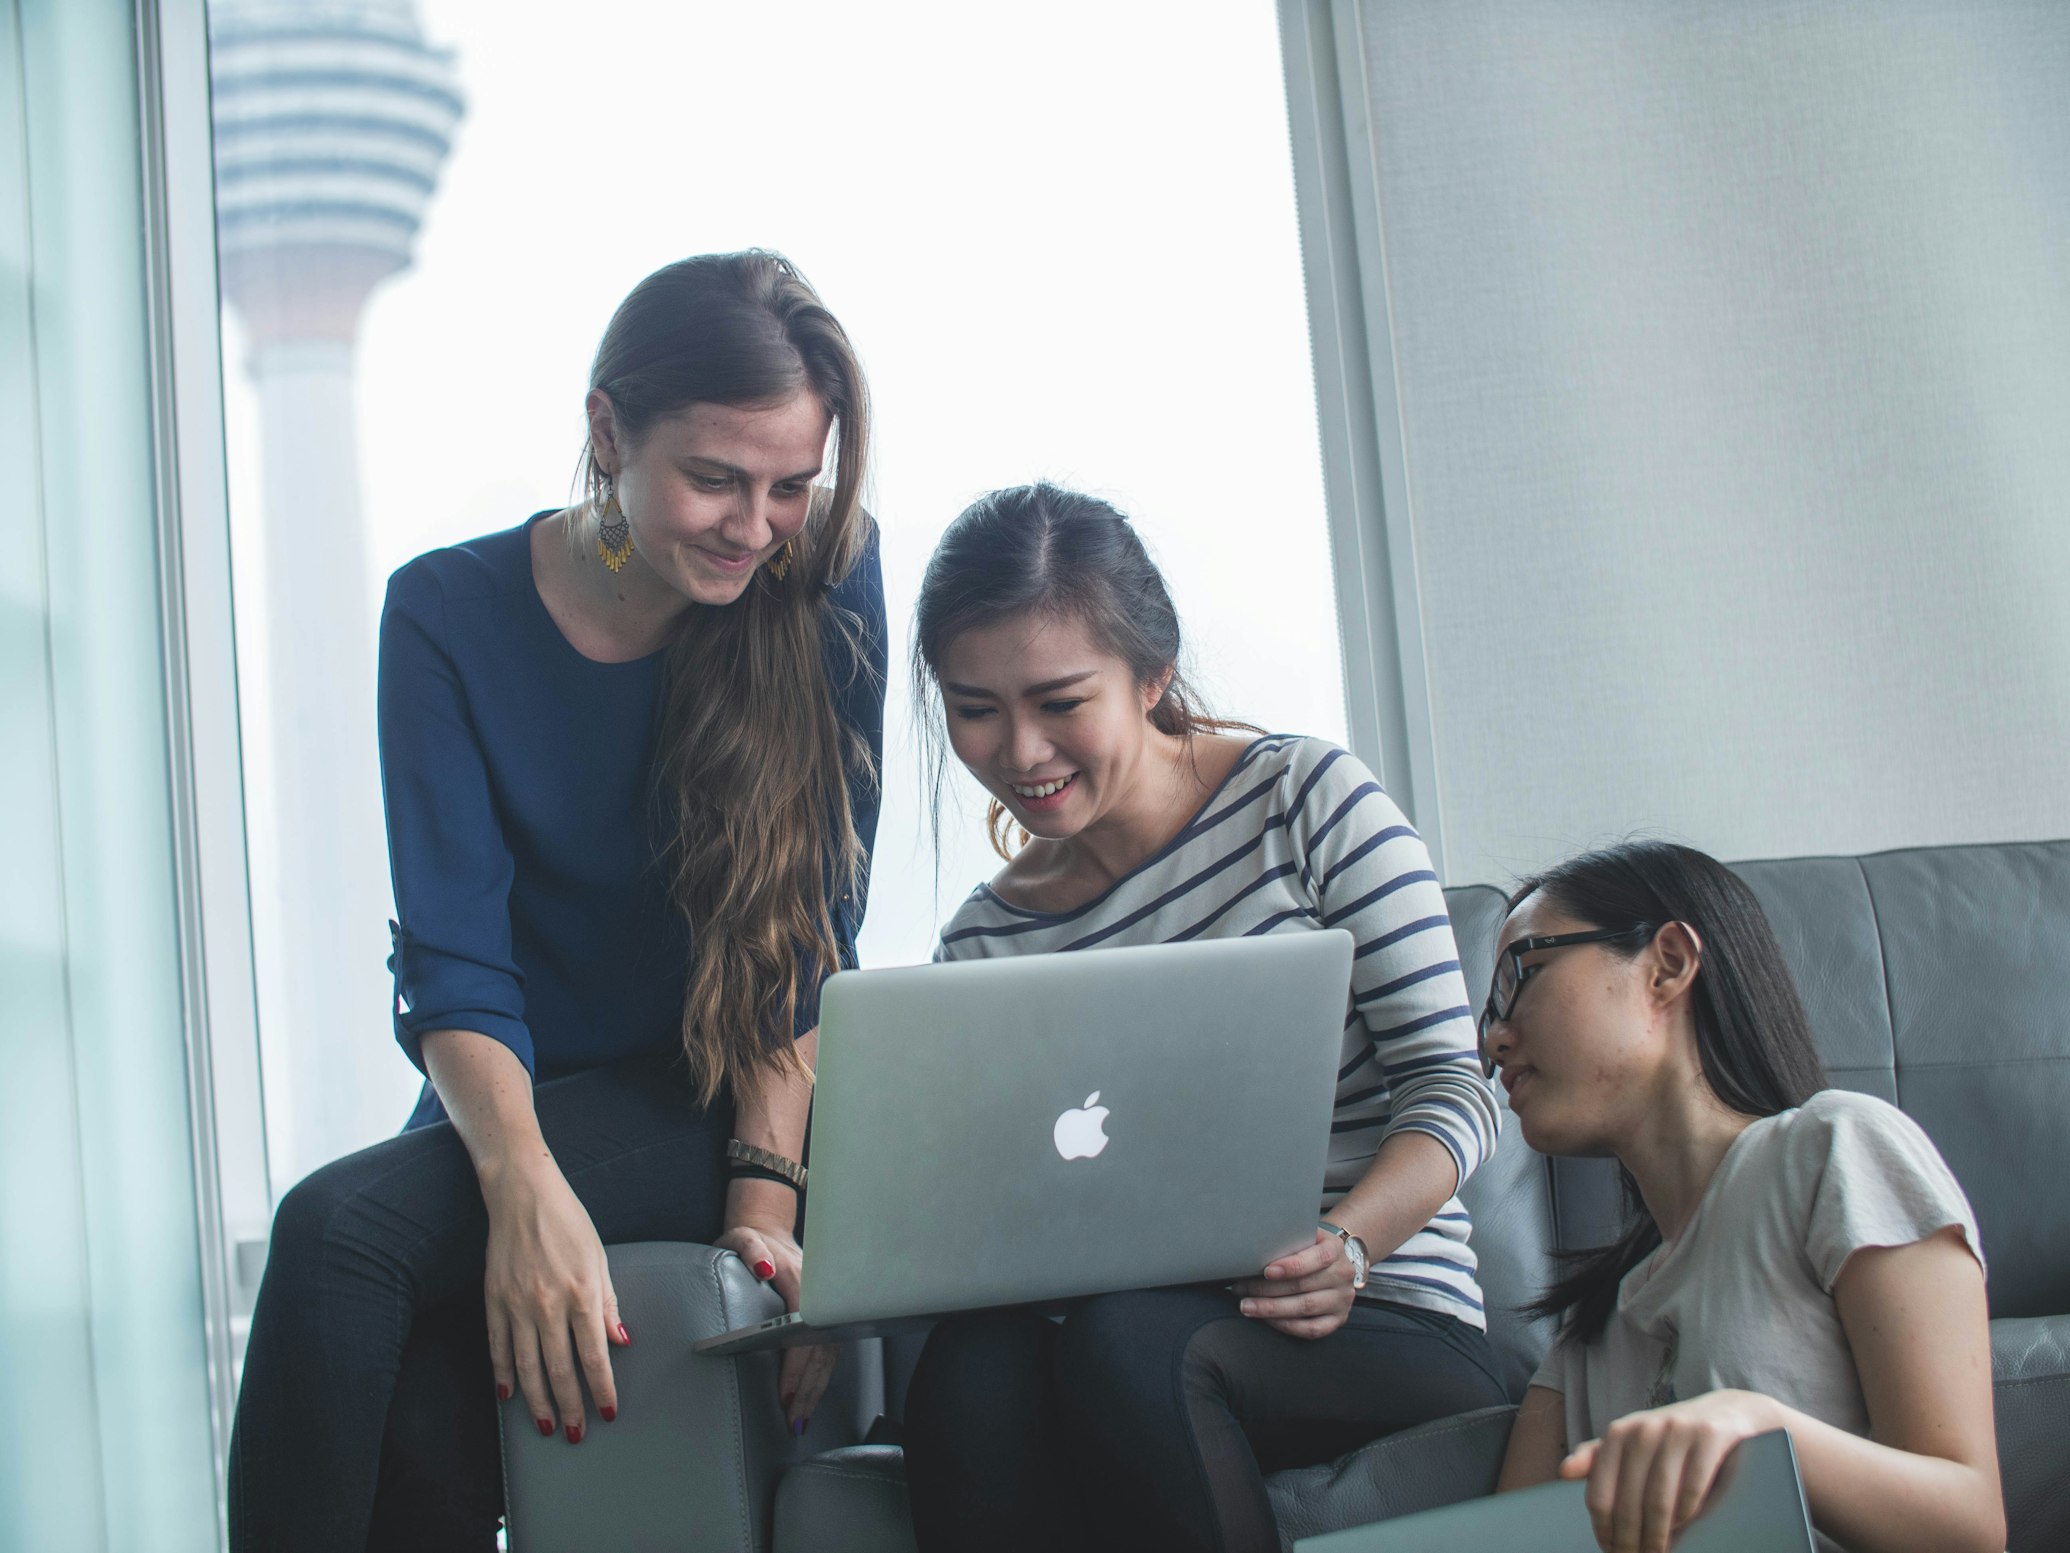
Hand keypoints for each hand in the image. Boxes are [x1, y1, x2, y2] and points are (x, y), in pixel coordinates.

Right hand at [481, 1159, 629, 1443]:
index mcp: (581, 1293)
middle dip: (570, 1406)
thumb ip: (608, 1302)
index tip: (608, 1412)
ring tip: (546, 1426)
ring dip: (537, 1401)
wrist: (522, 1193)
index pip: (594, 1355)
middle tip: (575, 1434)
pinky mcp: (492, 1300)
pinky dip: (503, 1374)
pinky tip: (509, 1396)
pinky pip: (498, 1347)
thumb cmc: (568, 1222)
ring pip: (526, 1366)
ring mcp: (516, 1304)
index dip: (601, 1388)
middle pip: (559, 1369)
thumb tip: (620, 1341)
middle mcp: (548, 1304)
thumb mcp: (599, 1257)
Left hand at [715, 1218, 837, 1432]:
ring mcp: (825, 1304)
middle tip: (794, 1418)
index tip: (786, 1391)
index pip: (804, 1329)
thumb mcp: (742, 1237)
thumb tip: (763, 1268)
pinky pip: (828, 1349)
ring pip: (829, 1353)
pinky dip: (820, 1376)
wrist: (769, 1228)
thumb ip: (751, 1250)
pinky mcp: (824, 1314)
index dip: (797, 1364)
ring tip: (801, 1416)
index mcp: (801, 1278)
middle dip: (808, 1387)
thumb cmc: (752, 1238)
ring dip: (816, 1387)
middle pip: (821, 1349)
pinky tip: (811, 1395)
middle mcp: (818, 1294)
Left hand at [1231, 1227, 1356, 1338]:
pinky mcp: (1338, 1319)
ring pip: (1305, 1308)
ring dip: (1272, 1309)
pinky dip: (1286, 1325)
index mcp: (1335, 1249)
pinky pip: (1312, 1329)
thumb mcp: (1305, 1235)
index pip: (1316, 1259)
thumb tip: (1252, 1247)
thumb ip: (1287, 1239)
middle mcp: (1342, 1275)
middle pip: (1303, 1286)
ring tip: (1247, 1306)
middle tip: (1241, 1289)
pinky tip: (1267, 1320)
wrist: (1335, 1263)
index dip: (1290, 1266)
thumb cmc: (1310, 1247)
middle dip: (1267, 1289)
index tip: (1266, 1271)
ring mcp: (1342, 1300)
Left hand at [1559, 1389, 1781, 1552]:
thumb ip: (1599, 1457)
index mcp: (1618, 1433)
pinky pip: (1692, 1489)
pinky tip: (1684, 1529)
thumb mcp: (1633, 1441)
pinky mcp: (1710, 1437)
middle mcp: (1643, 1429)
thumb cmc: (1672, 1437)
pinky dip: (1687, 1516)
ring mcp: (1677, 1431)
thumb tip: (1564, 1471)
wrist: (1728, 1412)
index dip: (1604, 1532)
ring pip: (1658, 1502)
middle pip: (1627, 1505)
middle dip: (1630, 1543)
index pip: (1600, 1496)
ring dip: (1658, 1538)